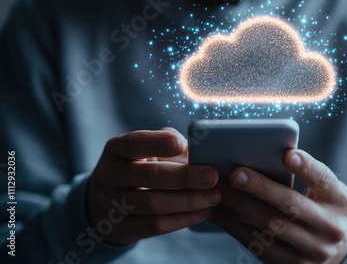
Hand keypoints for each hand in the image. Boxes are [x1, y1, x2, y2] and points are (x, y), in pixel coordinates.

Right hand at [88, 128, 220, 244]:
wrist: (109, 201)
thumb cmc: (140, 166)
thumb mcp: (147, 149)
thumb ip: (169, 143)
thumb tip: (198, 148)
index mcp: (116, 149)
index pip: (135, 143)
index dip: (158, 143)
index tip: (183, 144)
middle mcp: (108, 175)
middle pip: (149, 176)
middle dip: (184, 177)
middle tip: (212, 176)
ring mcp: (110, 204)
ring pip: (153, 204)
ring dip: (189, 201)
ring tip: (214, 196)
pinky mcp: (119, 228)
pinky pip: (154, 226)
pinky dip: (183, 219)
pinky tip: (203, 212)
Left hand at [211, 149, 346, 263]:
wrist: (341, 246)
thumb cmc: (325, 205)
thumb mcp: (326, 189)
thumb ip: (305, 173)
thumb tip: (263, 153)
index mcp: (340, 200)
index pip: (324, 180)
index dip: (306, 167)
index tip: (287, 154)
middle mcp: (330, 227)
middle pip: (291, 205)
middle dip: (261, 188)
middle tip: (236, 173)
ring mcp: (312, 250)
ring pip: (270, 227)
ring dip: (241, 207)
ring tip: (220, 190)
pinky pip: (259, 246)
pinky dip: (236, 227)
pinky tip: (220, 212)